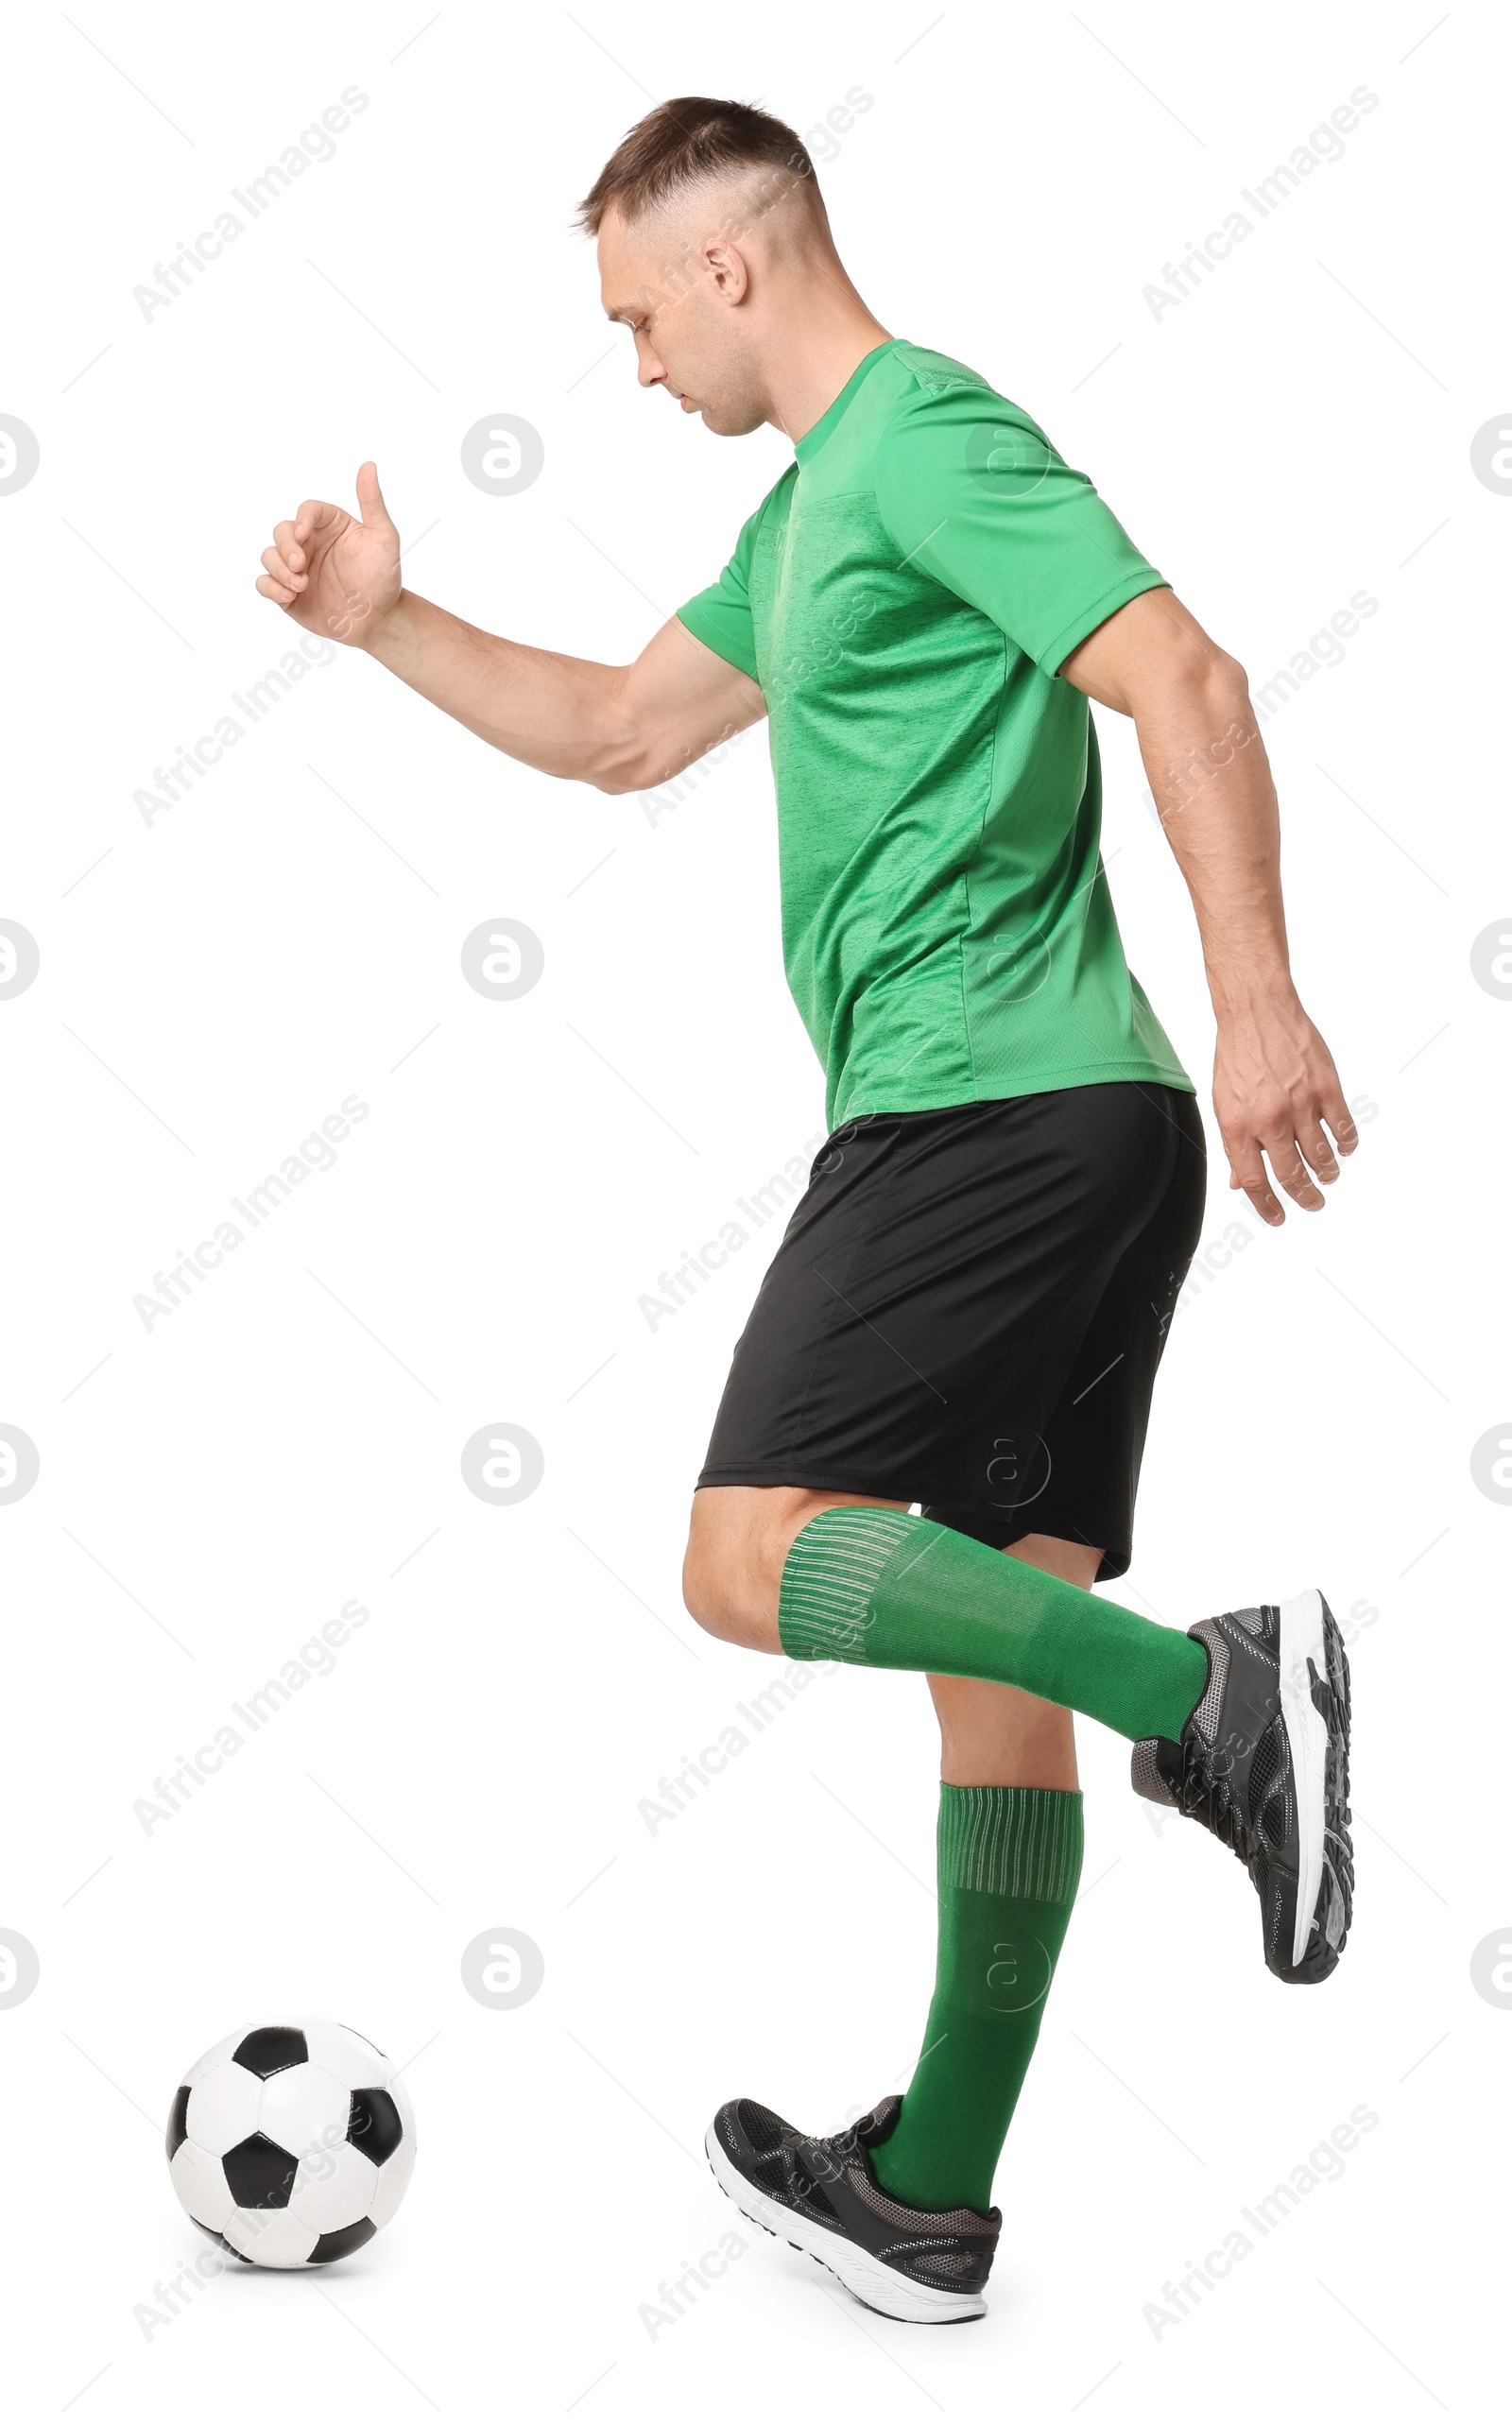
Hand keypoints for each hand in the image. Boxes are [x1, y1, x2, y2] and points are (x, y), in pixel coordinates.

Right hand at [255, 460, 400, 647]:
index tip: (304, 533)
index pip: (307, 510)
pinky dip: (270, 587)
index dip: (301, 519)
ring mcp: (297, 567)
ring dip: (278, 569)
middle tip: (299, 566)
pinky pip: (264, 583)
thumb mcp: (384, 538)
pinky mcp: (287, 591)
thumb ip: (372, 502)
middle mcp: (309, 543)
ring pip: (269, 555)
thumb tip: (369, 465)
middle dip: (286, 547)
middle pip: (281, 531)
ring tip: (300, 587)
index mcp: (329, 525)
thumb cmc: (383, 577)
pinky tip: (288, 597)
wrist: (378, 620)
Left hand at [1212, 993, 1357, 1224]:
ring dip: (1328, 1172)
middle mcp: (1269, 1120)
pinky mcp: (1326, 1087)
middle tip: (1314, 1204)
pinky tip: (1345, 1148)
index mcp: (1238, 1126)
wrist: (1256, 1011)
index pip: (1254, 1181)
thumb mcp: (1223, 1103)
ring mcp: (1301, 1104)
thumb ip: (1233, 1144)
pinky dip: (1347, 1143)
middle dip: (1305, 1197)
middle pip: (1292, 1175)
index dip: (1268, 1206)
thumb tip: (1239, 1181)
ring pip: (1321, 1155)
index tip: (1278, 1218)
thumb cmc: (1237, 1055)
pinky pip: (1343, 1127)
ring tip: (1329, 1177)